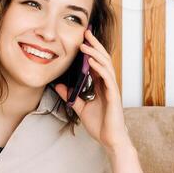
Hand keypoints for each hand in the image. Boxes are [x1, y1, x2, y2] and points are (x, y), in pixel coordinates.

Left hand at [53, 28, 127, 151]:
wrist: (110, 140)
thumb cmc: (100, 125)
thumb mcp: (80, 108)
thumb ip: (71, 96)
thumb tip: (59, 86)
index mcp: (101, 85)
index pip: (96, 63)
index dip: (90, 50)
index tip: (82, 39)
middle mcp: (108, 84)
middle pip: (102, 59)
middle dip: (94, 45)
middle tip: (86, 32)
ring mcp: (112, 89)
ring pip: (105, 65)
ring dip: (95, 53)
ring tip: (84, 44)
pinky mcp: (114, 95)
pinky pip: (107, 77)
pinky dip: (99, 67)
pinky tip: (91, 61)